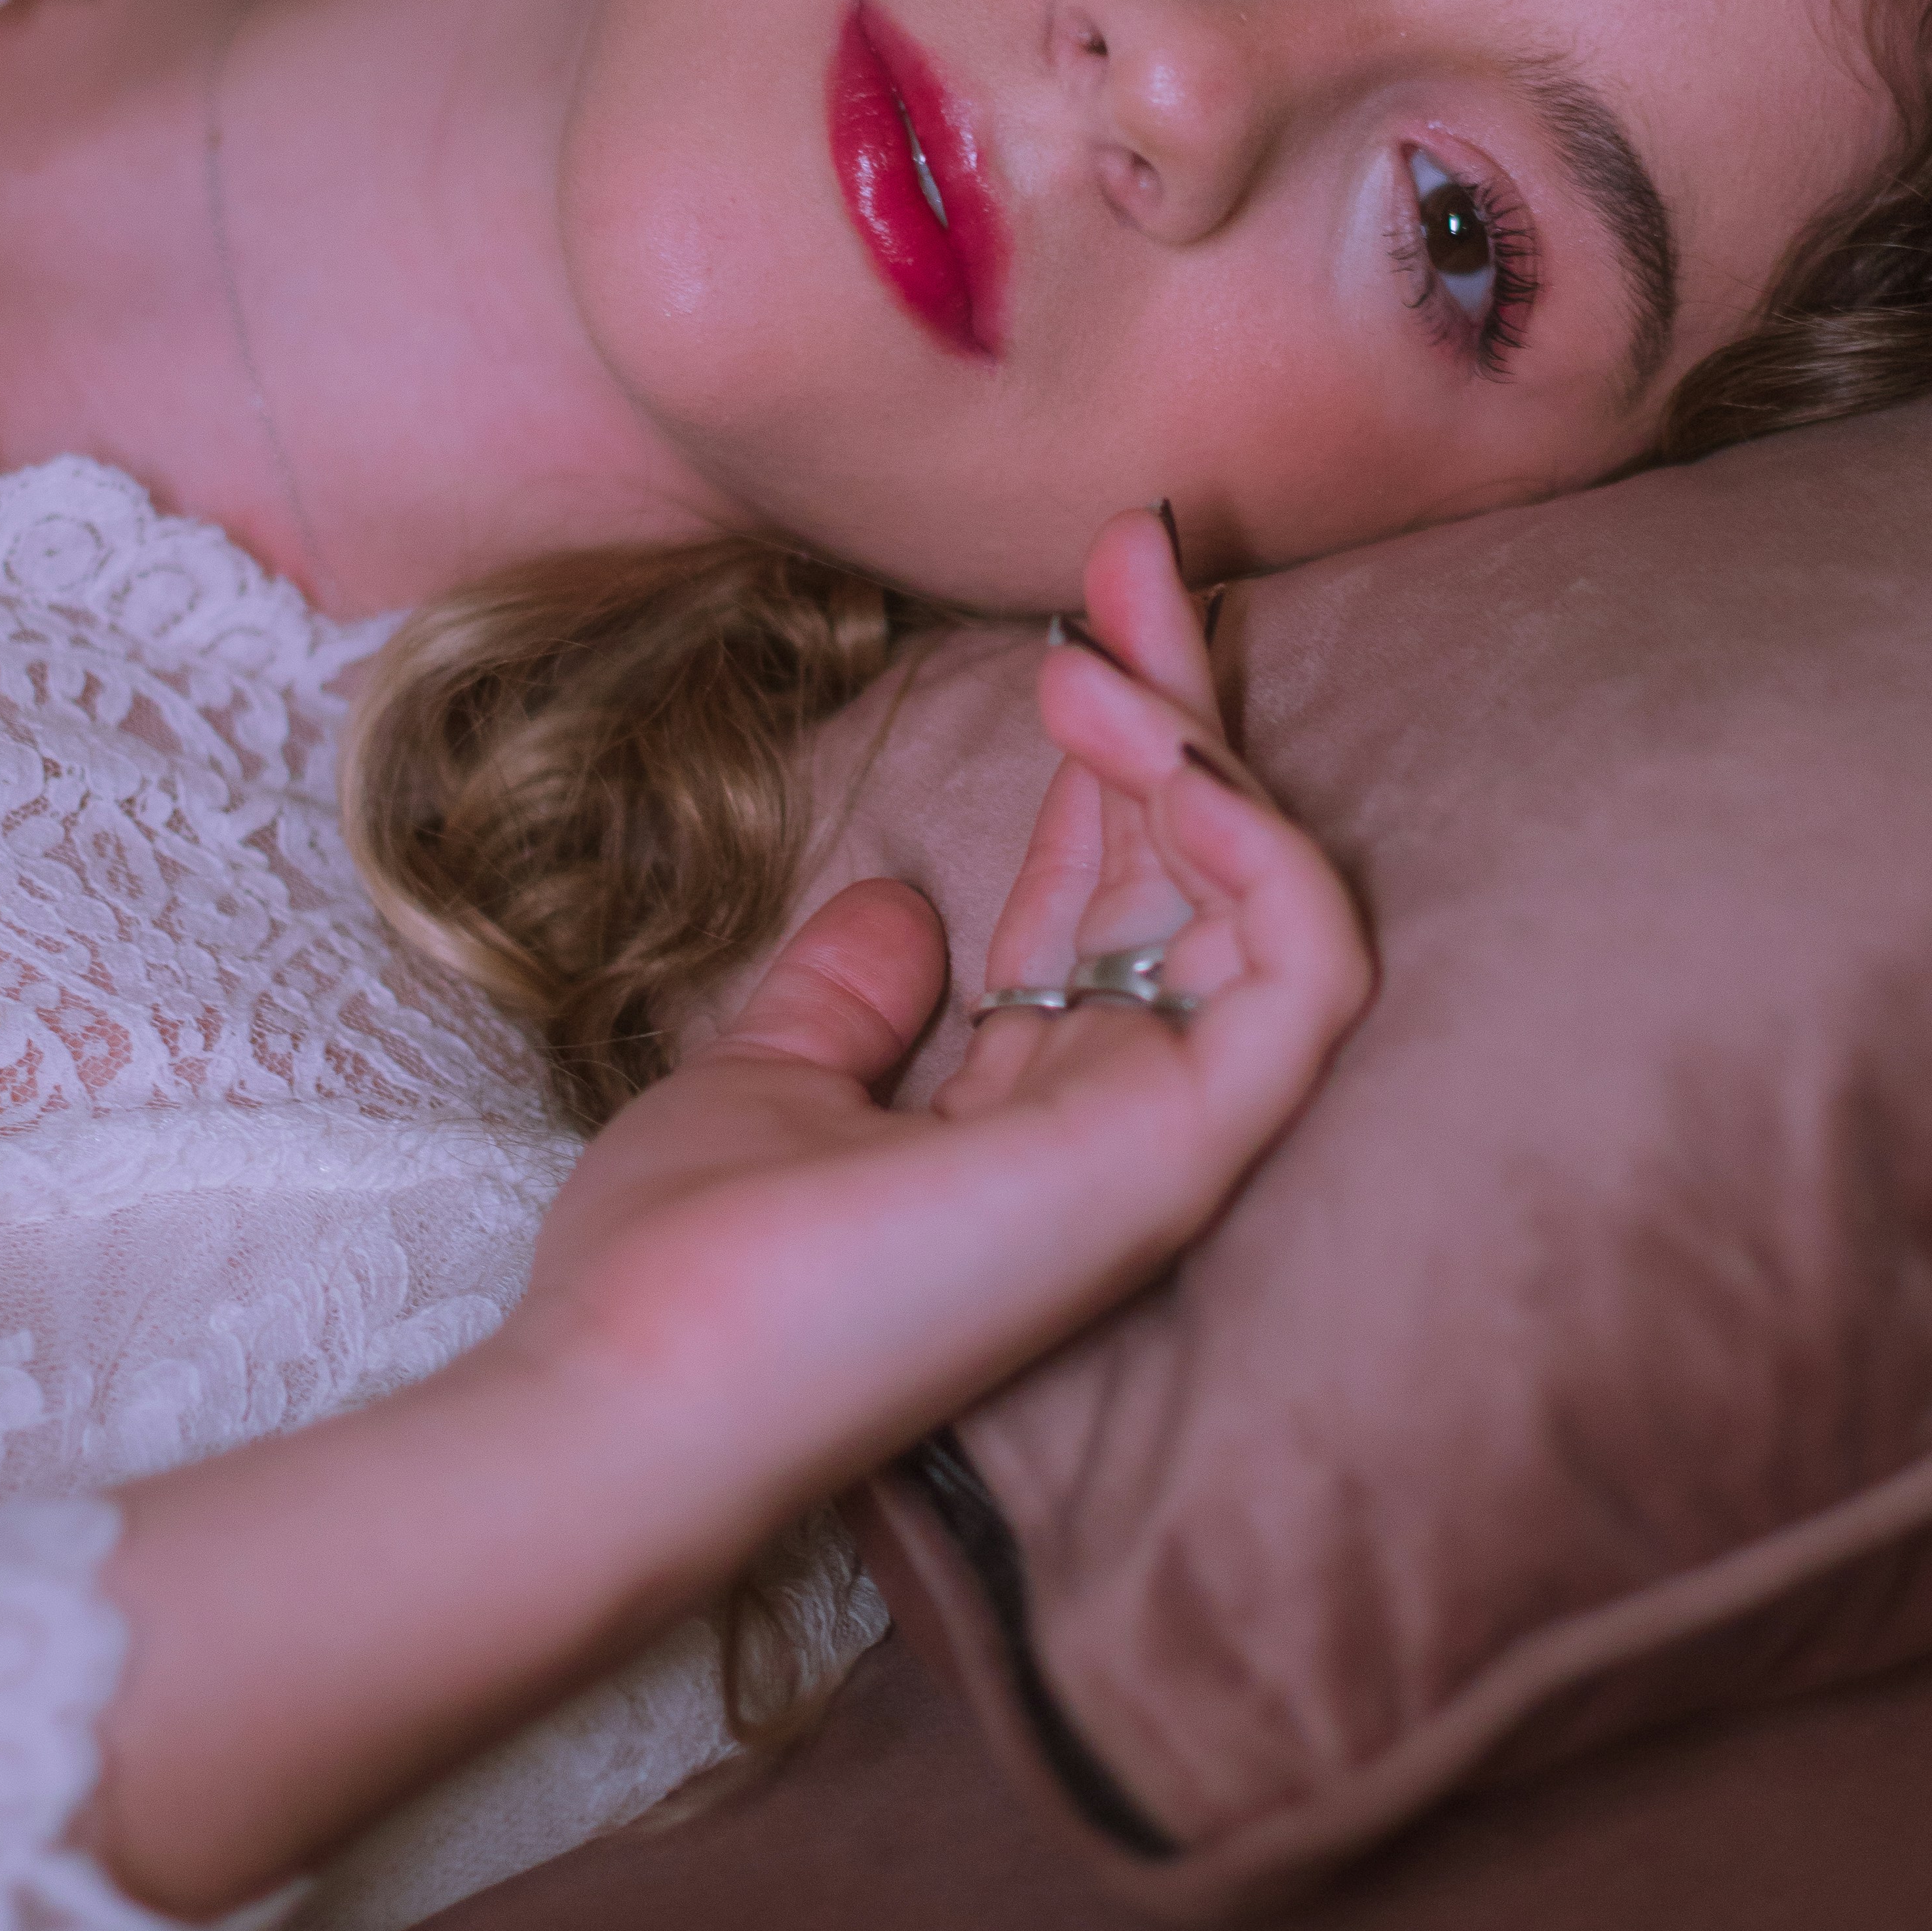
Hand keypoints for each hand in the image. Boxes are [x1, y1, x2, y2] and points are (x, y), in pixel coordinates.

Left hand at [513, 508, 1371, 1552]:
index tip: (1069, 612)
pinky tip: (1156, 755)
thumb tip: (905, 904)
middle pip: (1188, 867)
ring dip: (1200, 742)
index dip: (1106, 751)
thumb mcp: (765, 1077)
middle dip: (1173, 693)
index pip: (1107, 889)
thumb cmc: (682, 1264)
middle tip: (1134, 540)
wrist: (629, 1390)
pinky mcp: (1186, 1149)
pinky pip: (1302, 968)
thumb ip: (851, 994)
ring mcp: (1164, 1135)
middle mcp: (1115, 1109)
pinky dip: (1258, 845)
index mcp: (1026, 1098)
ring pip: (1264, 895)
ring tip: (1091, 646)